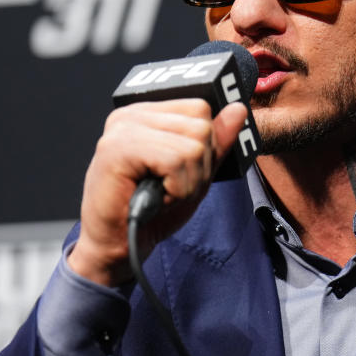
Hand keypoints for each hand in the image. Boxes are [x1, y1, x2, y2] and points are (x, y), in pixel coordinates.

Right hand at [69, 99, 247, 285]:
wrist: (121, 247)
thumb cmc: (153, 211)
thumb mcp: (196, 173)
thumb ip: (216, 141)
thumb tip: (237, 109)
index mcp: (147, 113)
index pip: (200, 107)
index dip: (204, 146)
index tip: (181, 171)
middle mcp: (131, 114)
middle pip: (201, 126)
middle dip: (198, 166)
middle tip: (171, 187)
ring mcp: (122, 129)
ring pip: (193, 145)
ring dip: (188, 182)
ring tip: (163, 193)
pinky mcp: (118, 149)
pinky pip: (176, 161)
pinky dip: (177, 189)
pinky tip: (157, 199)